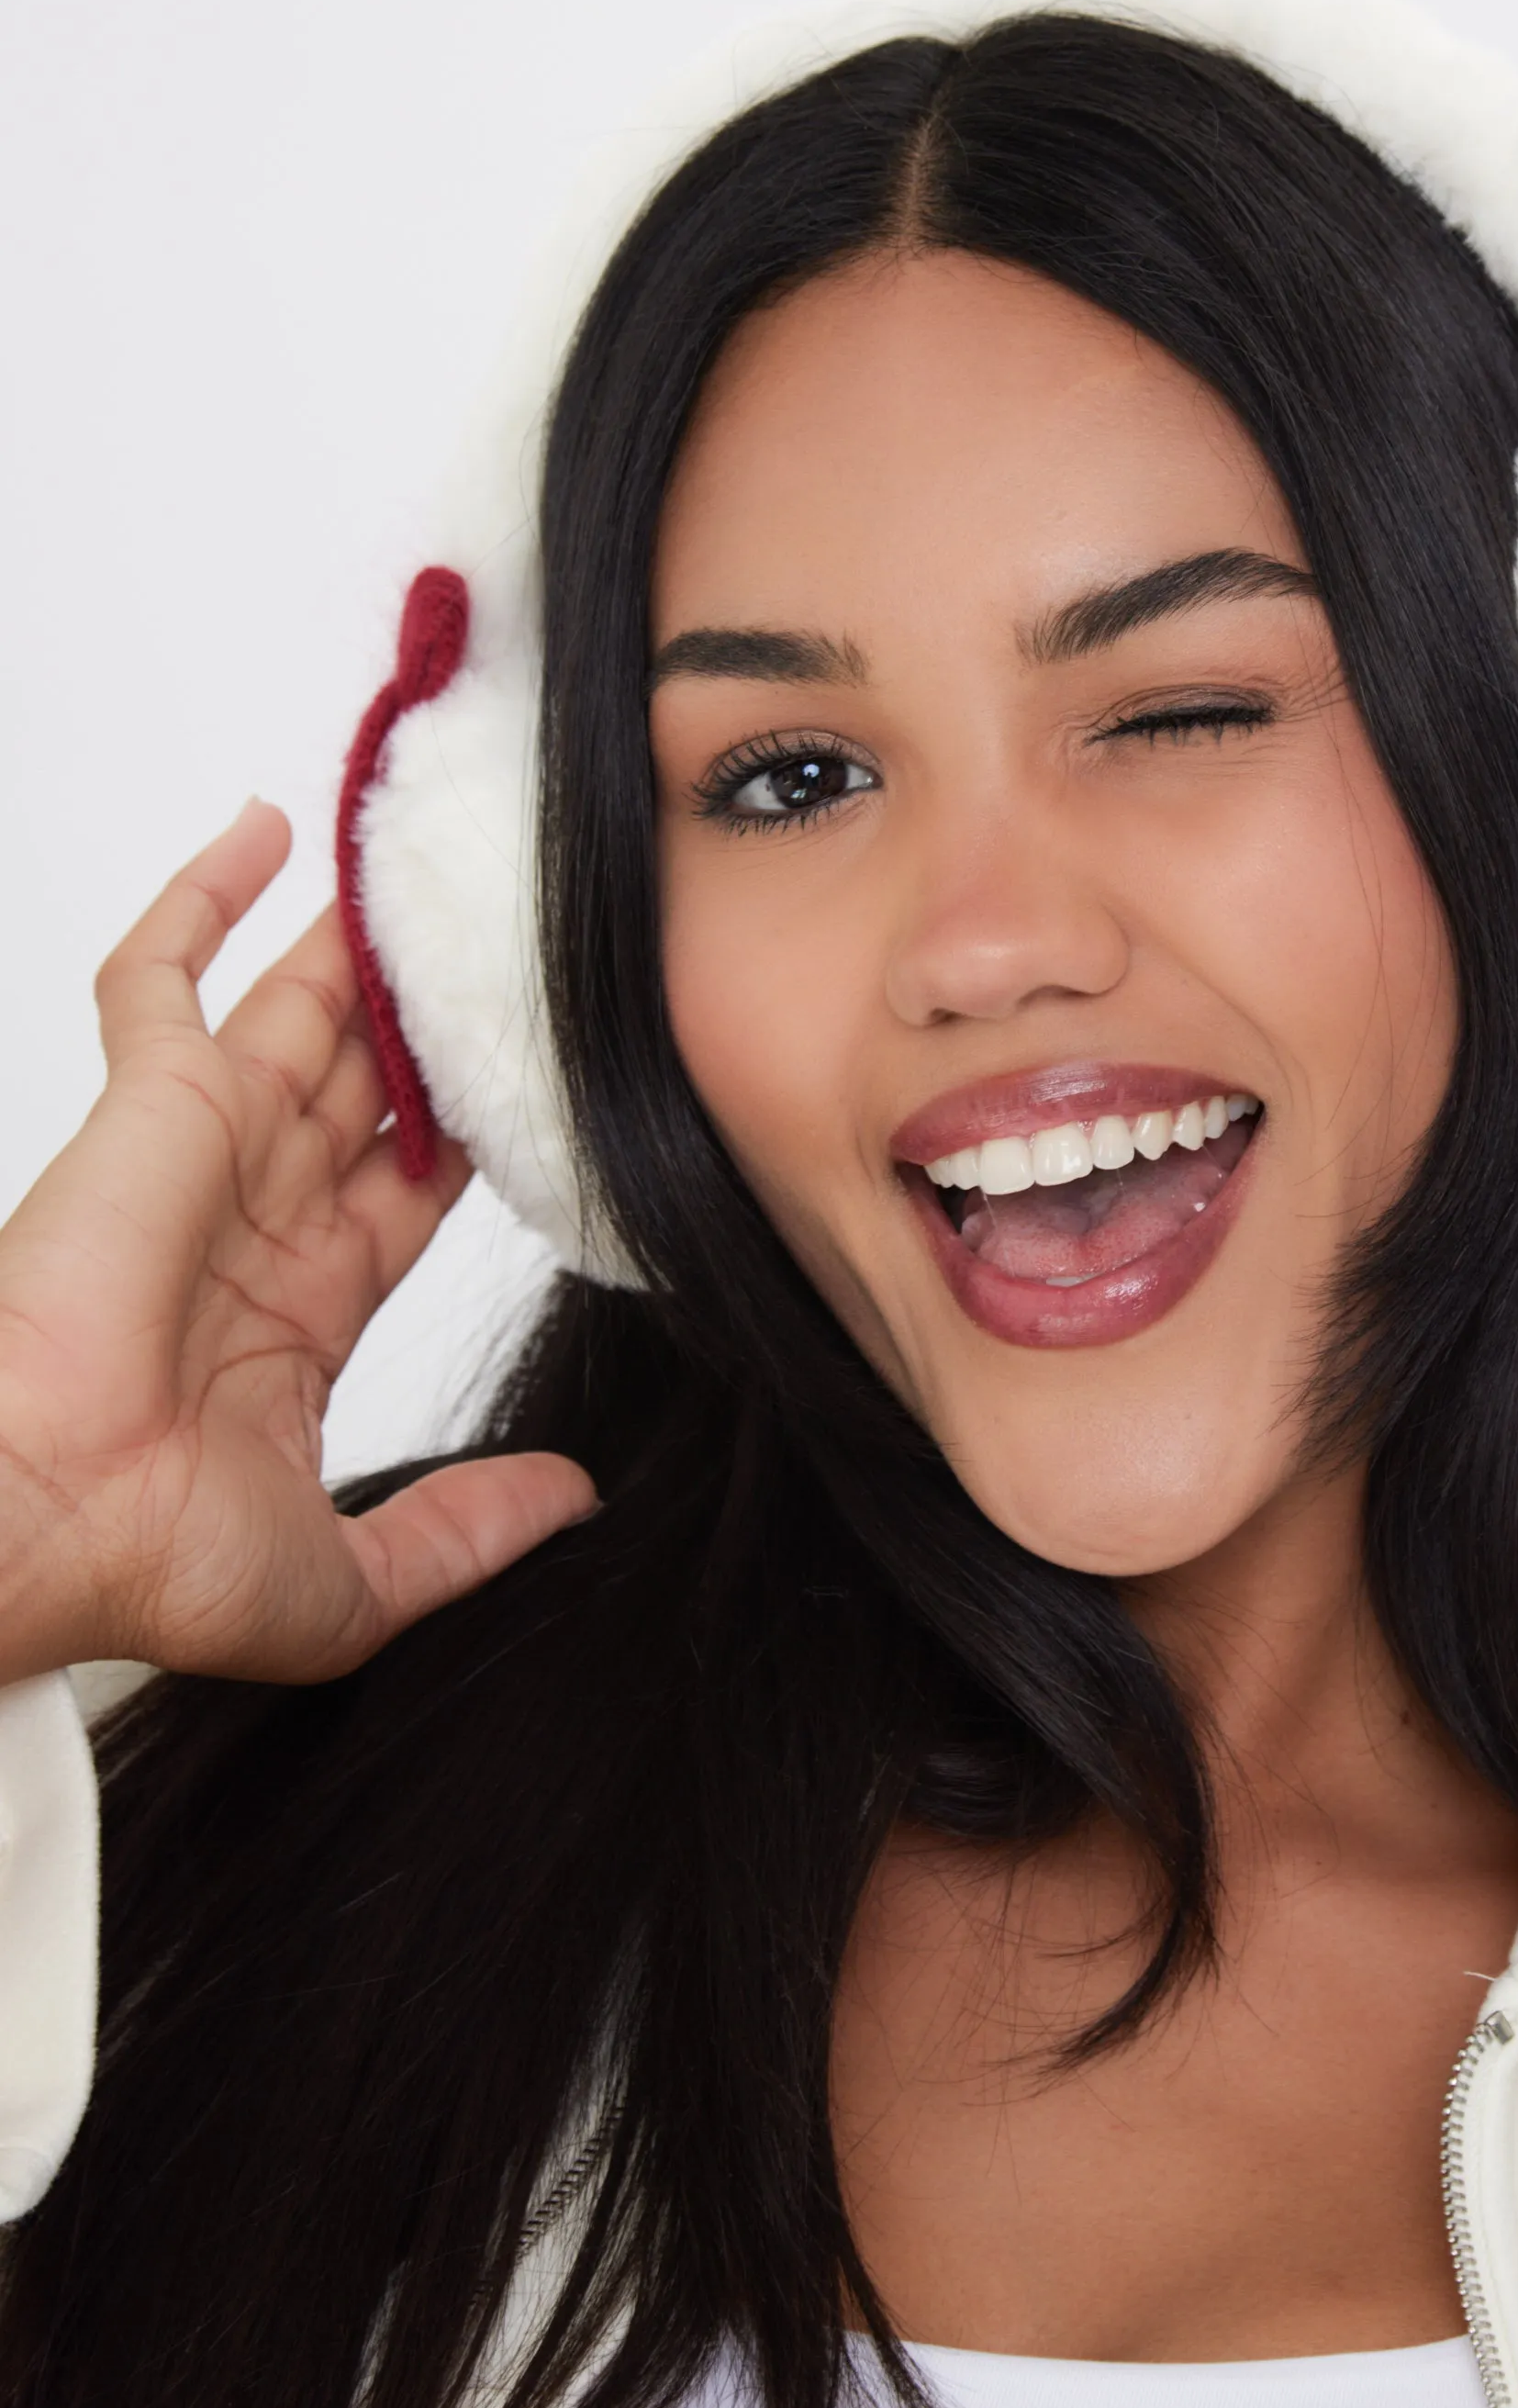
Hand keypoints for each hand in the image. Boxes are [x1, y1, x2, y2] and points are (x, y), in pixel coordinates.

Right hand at [0, 803, 594, 1683]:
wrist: (29, 1526)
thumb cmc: (141, 1559)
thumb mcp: (350, 1578)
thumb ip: (465, 1531)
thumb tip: (573, 1499)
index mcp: (291, 1316)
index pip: (406, 1194)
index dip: (462, 1133)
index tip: (530, 1080)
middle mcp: (252, 1221)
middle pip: (360, 1087)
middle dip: (419, 1022)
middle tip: (492, 945)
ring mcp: (200, 1155)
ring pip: (295, 1015)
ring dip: (353, 946)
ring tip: (425, 873)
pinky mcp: (150, 1107)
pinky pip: (161, 976)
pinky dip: (205, 897)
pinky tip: (266, 828)